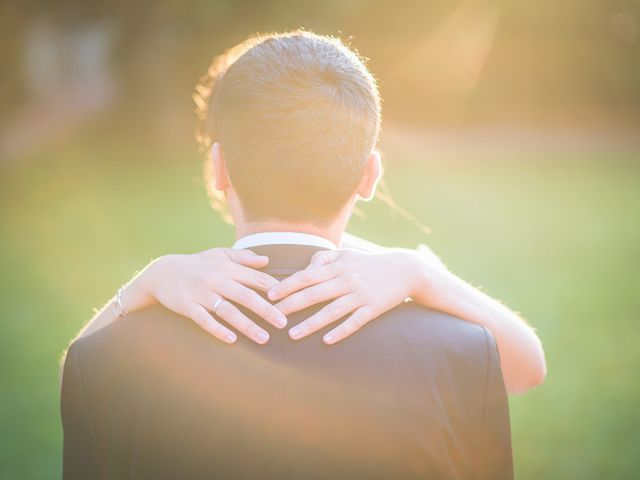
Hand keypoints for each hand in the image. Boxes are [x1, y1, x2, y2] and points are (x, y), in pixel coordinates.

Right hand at [137, 248, 286, 344]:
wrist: (162, 272)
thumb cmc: (197, 264)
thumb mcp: (219, 255)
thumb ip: (243, 258)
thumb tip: (267, 260)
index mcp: (228, 268)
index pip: (256, 279)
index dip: (274, 290)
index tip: (290, 301)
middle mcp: (217, 280)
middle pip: (246, 296)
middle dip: (266, 310)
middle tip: (283, 323)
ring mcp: (202, 294)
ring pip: (228, 311)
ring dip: (247, 326)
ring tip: (264, 339)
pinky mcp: (188, 306)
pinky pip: (204, 320)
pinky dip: (218, 330)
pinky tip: (232, 340)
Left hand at [267, 248, 435, 343]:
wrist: (405, 269)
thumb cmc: (369, 263)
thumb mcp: (346, 254)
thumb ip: (323, 258)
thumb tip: (304, 269)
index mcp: (337, 267)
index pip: (306, 276)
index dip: (287, 286)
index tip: (269, 295)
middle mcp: (346, 280)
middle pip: (313, 294)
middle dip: (291, 306)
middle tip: (272, 317)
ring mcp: (360, 295)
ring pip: (331, 311)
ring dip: (311, 323)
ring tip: (292, 335)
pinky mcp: (373, 308)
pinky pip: (355, 322)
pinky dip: (341, 331)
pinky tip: (327, 341)